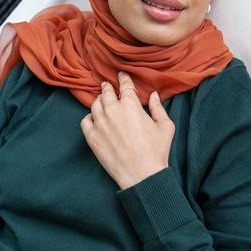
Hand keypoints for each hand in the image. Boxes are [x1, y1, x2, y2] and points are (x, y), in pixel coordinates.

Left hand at [80, 72, 174, 189]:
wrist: (142, 175)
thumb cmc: (156, 151)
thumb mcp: (165, 126)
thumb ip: (158, 107)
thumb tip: (154, 94)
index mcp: (130, 104)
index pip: (125, 86)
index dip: (124, 79)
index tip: (121, 75)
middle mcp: (112, 110)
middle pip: (106, 92)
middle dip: (108, 87)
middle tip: (107, 85)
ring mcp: (100, 124)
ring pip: (95, 104)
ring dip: (99, 101)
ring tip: (102, 100)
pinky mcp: (92, 137)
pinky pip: (85, 121)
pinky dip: (89, 117)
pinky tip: (94, 118)